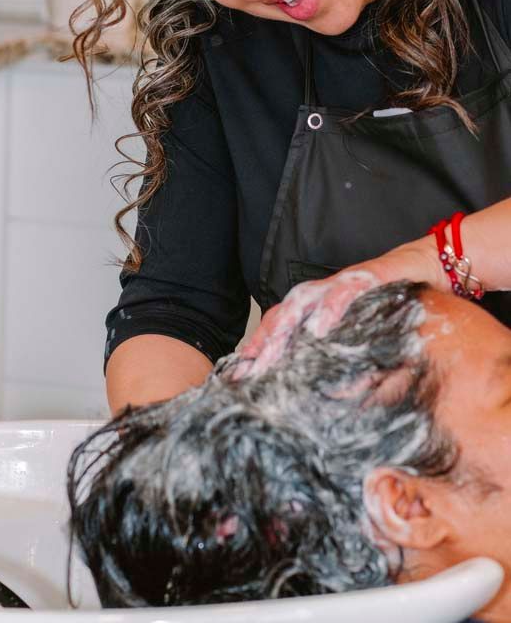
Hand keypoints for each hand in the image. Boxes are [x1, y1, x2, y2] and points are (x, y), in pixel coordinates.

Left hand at [233, 238, 446, 380]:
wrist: (429, 267)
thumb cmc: (396, 306)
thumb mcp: (370, 341)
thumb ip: (352, 367)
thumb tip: (335, 402)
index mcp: (320, 309)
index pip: (281, 327)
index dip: (259, 348)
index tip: (240, 374)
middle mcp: (325, 294)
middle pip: (284, 315)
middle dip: (264, 342)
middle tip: (248, 371)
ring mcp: (343, 284)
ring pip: (305, 300)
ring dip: (286, 326)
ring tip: (271, 352)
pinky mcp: (368, 277)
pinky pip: (346, 290)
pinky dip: (331, 306)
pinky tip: (321, 326)